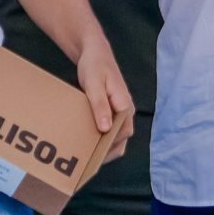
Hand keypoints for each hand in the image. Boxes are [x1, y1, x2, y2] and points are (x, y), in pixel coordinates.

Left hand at [75, 37, 134, 161]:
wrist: (94, 52)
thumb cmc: (94, 66)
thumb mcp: (94, 85)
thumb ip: (100, 106)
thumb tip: (105, 129)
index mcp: (124, 105)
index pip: (123, 133)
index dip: (111, 147)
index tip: (95, 157)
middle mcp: (125, 110)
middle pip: (121, 138)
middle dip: (108, 151)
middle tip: (89, 162)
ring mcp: (119, 111)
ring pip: (116, 135)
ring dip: (105, 146)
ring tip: (87, 156)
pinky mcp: (111, 109)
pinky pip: (110, 128)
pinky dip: (102, 137)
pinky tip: (88, 141)